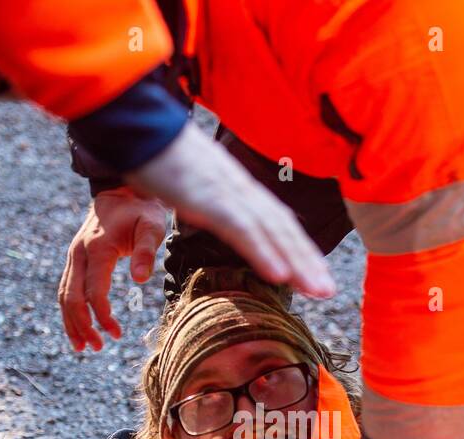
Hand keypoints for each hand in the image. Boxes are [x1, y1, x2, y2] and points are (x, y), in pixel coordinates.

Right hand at [59, 187, 168, 351]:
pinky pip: (66, 289)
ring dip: (71, 323)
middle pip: (71, 297)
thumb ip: (147, 251)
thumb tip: (141, 280)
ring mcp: (73, 256)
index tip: (117, 333)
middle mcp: (78, 253)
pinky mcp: (75, 260)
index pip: (93, 291)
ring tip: (84, 347)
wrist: (121, 192)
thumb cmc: (141, 211)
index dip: (102, 316)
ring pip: (63, 296)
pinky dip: (69, 311)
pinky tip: (78, 328)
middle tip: (98, 347)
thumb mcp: (152, 226)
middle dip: (82, 326)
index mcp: (97, 249)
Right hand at [125, 123, 335, 300]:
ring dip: (297, 263)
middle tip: (327, 291)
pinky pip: (241, 229)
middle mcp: (240, 188)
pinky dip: (263, 252)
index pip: (276, 220)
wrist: (135, 121)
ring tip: (317, 291)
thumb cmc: (156, 151)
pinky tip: (279, 276)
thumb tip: (210, 208)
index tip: (314, 272)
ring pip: (271, 232)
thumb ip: (206, 196)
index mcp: (237, 186)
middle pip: (282, 228)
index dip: (298, 248)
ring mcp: (227, 192)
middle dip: (308, 261)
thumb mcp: (190, 181)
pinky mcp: (209, 197)